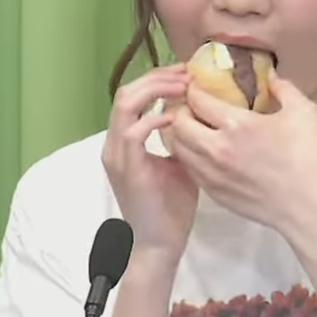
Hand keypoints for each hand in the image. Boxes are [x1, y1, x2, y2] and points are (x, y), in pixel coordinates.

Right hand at [101, 64, 198, 263]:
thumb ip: (183, 136)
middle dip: (157, 77)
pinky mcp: (127, 168)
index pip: (132, 95)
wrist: (160, 243)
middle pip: (125, 92)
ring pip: (125, 104)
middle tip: (187, 73)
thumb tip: (202, 113)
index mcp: (124, 140)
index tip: (186, 73)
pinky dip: (155, 118)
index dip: (157, 78)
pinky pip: (134, 131)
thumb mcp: (181, 161)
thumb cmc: (172, 206)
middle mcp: (114, 143)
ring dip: (156, 90)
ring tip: (184, 87)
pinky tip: (177, 116)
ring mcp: (118, 155)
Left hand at [164, 70, 316, 237]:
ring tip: (193, 127)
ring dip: (181, 133)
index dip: (193, 88)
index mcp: (237, 125)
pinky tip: (202, 152)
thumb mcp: (304, 112)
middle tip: (192, 105)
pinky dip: (189, 156)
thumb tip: (270, 75)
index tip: (197, 84)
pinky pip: (189, 169)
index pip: (197, 100)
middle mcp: (217, 149)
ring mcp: (212, 174)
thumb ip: (284, 88)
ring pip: (178, 148)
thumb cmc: (308, 157)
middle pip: (178, 122)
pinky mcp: (214, 193)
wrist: (307, 206)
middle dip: (181, 109)